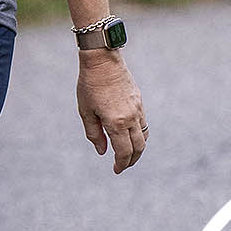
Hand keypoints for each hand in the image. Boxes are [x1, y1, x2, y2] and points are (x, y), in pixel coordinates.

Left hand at [77, 49, 145, 173]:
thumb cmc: (90, 85)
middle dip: (131, 161)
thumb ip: (94, 134)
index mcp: (115, 122)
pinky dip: (140, 135)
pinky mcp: (140, 102)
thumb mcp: (85, 111)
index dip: (121, 164)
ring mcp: (137, 110)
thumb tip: (103, 152)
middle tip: (122, 166)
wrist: (102, 61)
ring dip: (137, 149)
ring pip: (144, 137)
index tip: (116, 170)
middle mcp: (130, 118)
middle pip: (138, 148)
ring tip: (127, 155)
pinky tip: (130, 137)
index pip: (123, 152)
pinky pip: (144, 125)